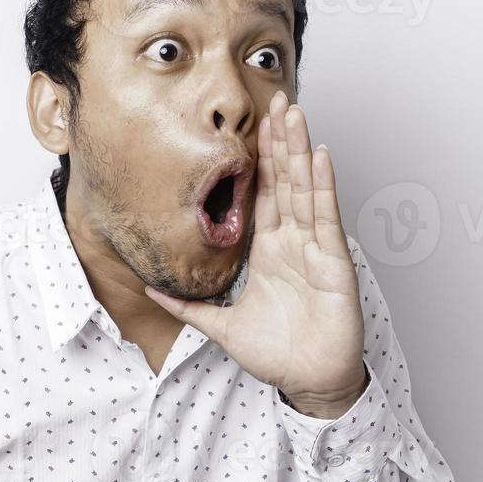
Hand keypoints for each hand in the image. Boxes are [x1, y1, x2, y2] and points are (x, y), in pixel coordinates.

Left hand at [145, 90, 367, 418]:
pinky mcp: (333, 261)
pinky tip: (320, 155)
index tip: (249, 125)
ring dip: (299, 149)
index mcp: (268, 250)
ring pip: (305, 188)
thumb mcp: (221, 326)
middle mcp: (292, 241)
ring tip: (294, 112)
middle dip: (280, 139)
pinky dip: (323, 185)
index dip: (256, 159)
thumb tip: (149, 291)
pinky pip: (325, 216)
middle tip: (276, 98)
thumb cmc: (276, 354)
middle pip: (284, 180)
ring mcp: (314, 247)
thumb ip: (188, 306)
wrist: (308, 382)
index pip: (260, 194)